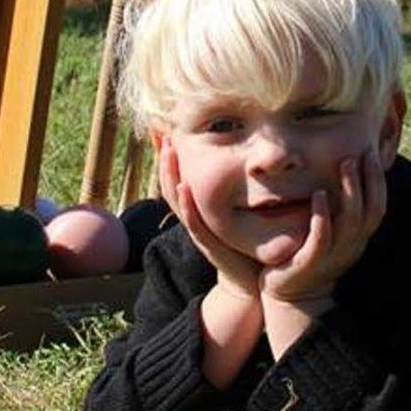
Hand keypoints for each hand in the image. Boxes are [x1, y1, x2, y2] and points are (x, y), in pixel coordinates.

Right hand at [158, 141, 260, 299]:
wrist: (250, 283)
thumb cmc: (246, 244)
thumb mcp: (240, 210)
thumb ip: (241, 187)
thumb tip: (250, 157)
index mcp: (198, 207)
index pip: (177, 175)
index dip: (169, 154)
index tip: (163, 128)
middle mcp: (194, 216)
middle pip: (170, 183)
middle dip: (165, 157)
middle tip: (160, 130)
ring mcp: (199, 230)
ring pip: (177, 199)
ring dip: (170, 174)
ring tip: (168, 150)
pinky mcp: (209, 245)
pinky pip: (194, 223)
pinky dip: (186, 205)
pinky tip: (183, 187)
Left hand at [261, 147, 386, 315]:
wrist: (290, 298)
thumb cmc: (308, 257)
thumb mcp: (330, 233)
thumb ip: (338, 210)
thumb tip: (341, 175)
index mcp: (358, 238)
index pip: (378, 207)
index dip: (378, 181)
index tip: (372, 153)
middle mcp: (351, 247)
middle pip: (370, 211)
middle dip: (369, 180)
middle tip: (362, 152)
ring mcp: (332, 256)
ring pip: (350, 222)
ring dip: (350, 191)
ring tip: (345, 164)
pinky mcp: (310, 263)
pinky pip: (321, 238)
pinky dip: (322, 216)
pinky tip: (317, 195)